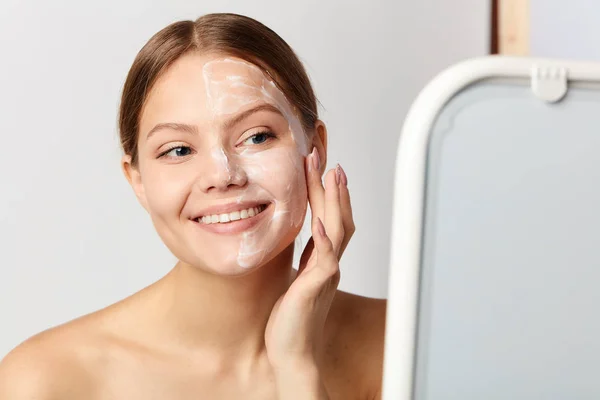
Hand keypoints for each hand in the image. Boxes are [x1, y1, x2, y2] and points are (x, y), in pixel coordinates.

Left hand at [265, 148, 354, 383]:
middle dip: (332, 186)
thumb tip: (307, 238)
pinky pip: (325, 260)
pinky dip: (325, 239)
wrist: (292, 353)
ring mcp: (326, 274)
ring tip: (331, 176)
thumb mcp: (297, 278)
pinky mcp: (316, 288)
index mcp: (323, 259)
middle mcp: (330, 263)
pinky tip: (321, 221)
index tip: (321, 167)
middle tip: (326, 158)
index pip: (330, 217)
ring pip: (338, 230)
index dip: (327, 192)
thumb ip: (306, 258)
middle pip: (338, 216)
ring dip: (335, 201)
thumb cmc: (291, 319)